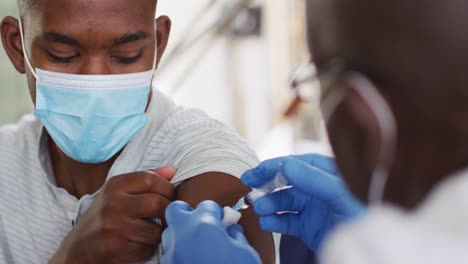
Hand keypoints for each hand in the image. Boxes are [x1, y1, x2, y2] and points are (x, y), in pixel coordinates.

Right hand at [50, 167, 175, 263]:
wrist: (77, 249)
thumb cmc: (103, 217)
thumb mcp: (118, 193)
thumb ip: (144, 181)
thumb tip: (172, 171)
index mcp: (114, 186)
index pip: (151, 179)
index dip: (167, 188)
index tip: (168, 196)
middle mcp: (112, 204)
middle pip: (157, 203)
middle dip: (167, 212)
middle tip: (165, 216)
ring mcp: (112, 228)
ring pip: (155, 230)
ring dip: (157, 234)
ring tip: (149, 232)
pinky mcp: (114, 250)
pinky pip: (146, 249)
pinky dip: (147, 249)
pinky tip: (138, 244)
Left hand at [161, 201, 260, 263]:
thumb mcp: (245, 253)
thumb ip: (235, 235)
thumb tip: (230, 230)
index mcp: (204, 226)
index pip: (207, 205)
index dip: (217, 212)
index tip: (222, 220)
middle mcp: (182, 236)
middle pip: (177, 210)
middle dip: (188, 212)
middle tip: (203, 223)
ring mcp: (171, 253)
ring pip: (169, 231)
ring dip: (182, 232)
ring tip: (199, 244)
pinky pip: (169, 252)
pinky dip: (179, 251)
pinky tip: (193, 259)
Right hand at [242, 154, 364, 251]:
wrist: (369, 250)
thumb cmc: (364, 216)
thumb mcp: (340, 194)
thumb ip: (314, 179)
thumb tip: (286, 164)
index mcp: (329, 173)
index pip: (297, 163)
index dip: (275, 166)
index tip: (256, 171)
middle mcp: (319, 188)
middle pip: (287, 181)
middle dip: (267, 184)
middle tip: (249, 187)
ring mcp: (313, 208)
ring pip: (284, 201)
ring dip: (269, 203)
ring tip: (259, 208)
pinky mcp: (309, 227)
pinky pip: (287, 220)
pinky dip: (275, 221)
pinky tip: (267, 222)